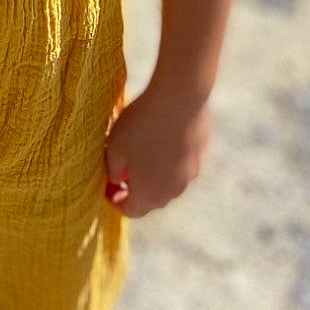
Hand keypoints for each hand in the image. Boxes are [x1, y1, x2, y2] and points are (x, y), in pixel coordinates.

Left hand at [102, 82, 209, 218]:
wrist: (180, 98)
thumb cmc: (142, 124)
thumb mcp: (114, 146)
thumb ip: (113, 170)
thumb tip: (117, 180)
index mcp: (149, 194)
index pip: (131, 210)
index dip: (116, 200)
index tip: (109, 185)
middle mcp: (173, 191)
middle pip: (151, 199)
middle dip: (136, 188)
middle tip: (124, 168)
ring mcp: (191, 174)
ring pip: (169, 182)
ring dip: (154, 174)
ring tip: (143, 151)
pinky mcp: (201, 155)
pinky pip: (182, 164)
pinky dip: (170, 159)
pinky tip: (162, 137)